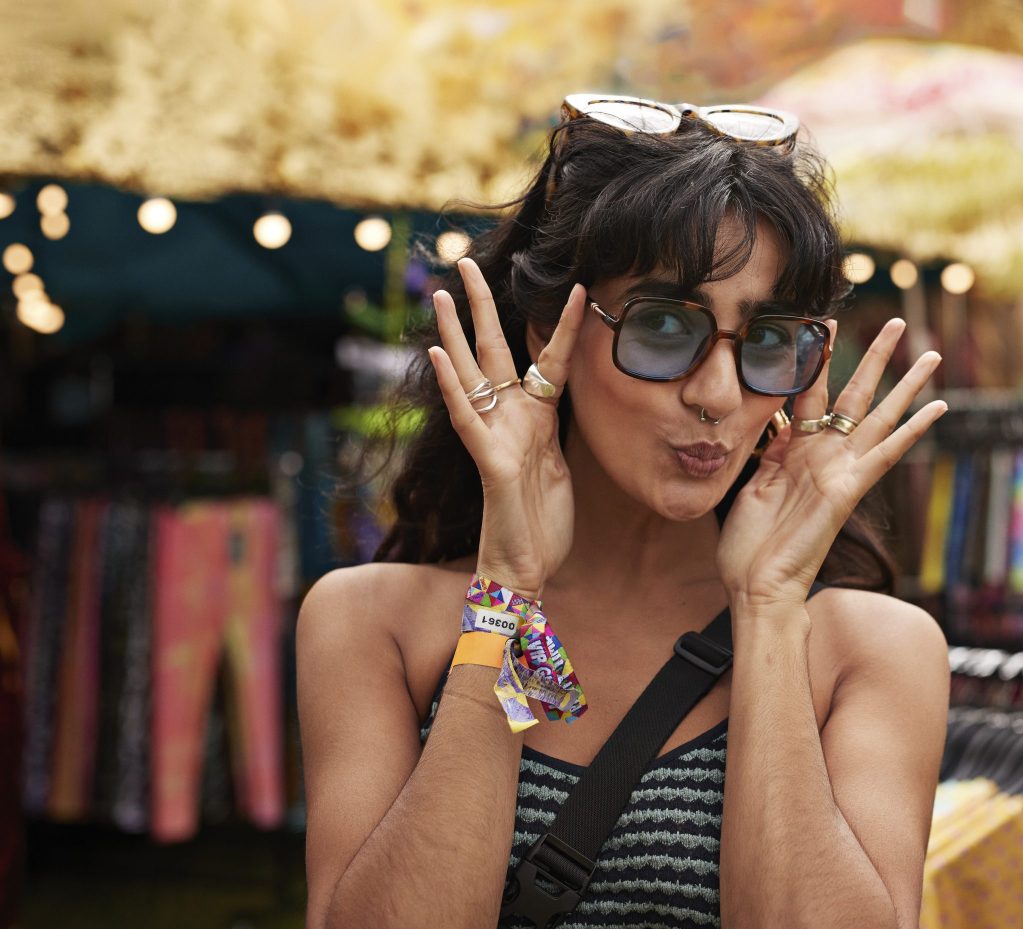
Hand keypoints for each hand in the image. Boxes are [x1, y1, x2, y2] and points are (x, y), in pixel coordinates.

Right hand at [426, 258, 585, 595]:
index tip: (578, 287)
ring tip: (439, 294)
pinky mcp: (490, 464)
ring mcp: (496, 438)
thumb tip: (559, 396)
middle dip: (483, 306)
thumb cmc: (541, 521)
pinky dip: (453, 387)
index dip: (563, 326)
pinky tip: (439, 355)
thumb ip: (553, 427)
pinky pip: (468, 420)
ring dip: (456, 334)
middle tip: (466, 261)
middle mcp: (510, 419)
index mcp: (535, 418)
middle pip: (495, 351)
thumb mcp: (558, 463)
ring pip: (472, 376)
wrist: (527, 568)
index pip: (547, 359)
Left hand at [716, 317, 946, 604]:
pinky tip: (939, 410)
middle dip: (874, 358)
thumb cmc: (747, 547)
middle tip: (894, 322)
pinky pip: (886, 454)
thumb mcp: (750, 485)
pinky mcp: (849, 490)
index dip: (818, 357)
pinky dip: (913, 431)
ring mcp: (840, 471)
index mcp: (797, 452)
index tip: (823, 322)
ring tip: (930, 353)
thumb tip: (778, 420)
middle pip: (855, 395)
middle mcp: (825, 456)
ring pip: (879, 416)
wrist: (757, 588)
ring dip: (905, 384)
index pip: (811, 392)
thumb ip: (769, 452)